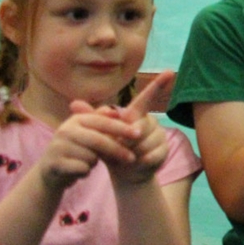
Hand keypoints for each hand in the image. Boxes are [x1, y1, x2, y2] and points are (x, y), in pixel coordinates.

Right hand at [38, 101, 142, 191]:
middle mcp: (65, 130)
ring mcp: (57, 147)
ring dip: (95, 163)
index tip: (139, 133)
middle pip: (99, 140)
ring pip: (91, 157)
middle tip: (132, 158)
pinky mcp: (54, 164)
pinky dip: (85, 172)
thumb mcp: (87, 132)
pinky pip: (82, 169)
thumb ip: (102, 121)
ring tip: (86, 162)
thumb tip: (118, 111)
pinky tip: (78, 171)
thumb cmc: (76, 150)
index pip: (103, 122)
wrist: (49, 172)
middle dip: (118, 150)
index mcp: (76, 120)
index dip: (122, 128)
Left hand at [101, 70, 174, 184]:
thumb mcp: (101, 134)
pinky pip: (153, 154)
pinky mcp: (164, 150)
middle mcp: (151, 121)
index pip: (148, 97)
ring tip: (129, 157)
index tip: (169, 71)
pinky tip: (139, 163)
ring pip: (146, 143)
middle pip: (140, 127)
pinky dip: (143, 161)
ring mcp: (160, 135)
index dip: (159, 84)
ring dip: (134, 153)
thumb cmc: (112, 149)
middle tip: (120, 148)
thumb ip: (92, 118)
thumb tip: (74, 103)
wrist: (125, 172)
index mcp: (137, 114)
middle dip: (126, 141)